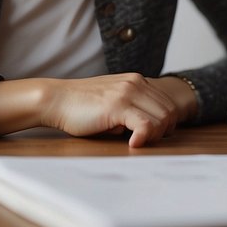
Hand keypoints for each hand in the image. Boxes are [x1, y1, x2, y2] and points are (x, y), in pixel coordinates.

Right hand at [40, 73, 180, 147]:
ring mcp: (128, 93)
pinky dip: (144, 138)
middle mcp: (136, 83)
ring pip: (163, 118)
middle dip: (164, 131)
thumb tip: (147, 129)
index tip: (152, 136)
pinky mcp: (117, 106)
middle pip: (170, 111)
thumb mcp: (113, 102)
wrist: (56, 99)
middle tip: (146, 141)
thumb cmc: (81, 106)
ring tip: (137, 142)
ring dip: (155, 136)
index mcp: (138, 81)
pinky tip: (132, 145)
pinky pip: (145, 125)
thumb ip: (131, 110)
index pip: (168, 103)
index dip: (166, 123)